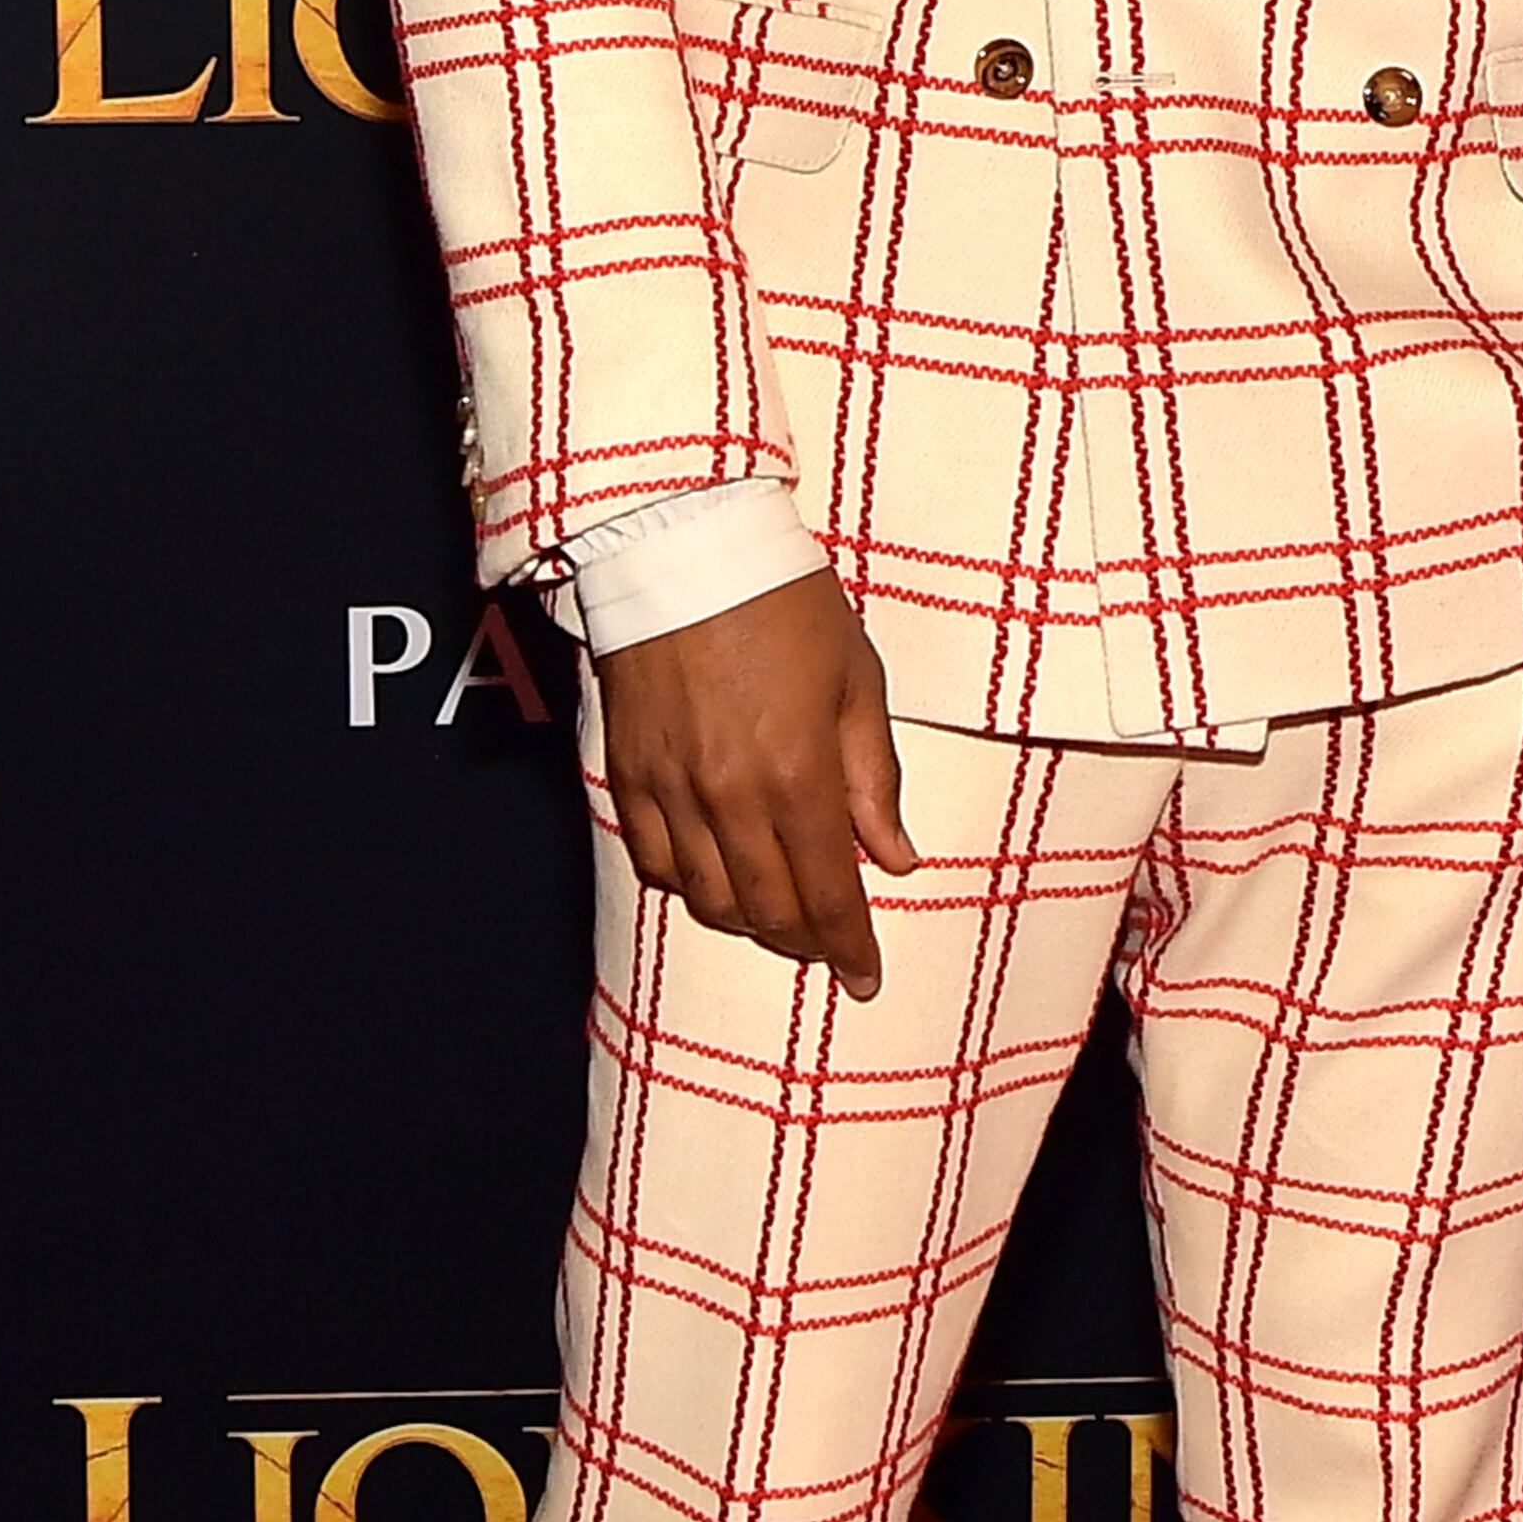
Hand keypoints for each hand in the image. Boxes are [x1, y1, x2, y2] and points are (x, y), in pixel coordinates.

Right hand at [593, 571, 916, 997]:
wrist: (681, 543)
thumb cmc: (783, 600)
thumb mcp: (856, 680)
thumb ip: (874, 779)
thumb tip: (895, 858)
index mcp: (797, 774)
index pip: (829, 894)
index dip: (850, 948)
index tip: (865, 978)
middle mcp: (730, 797)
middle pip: (768, 913)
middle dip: (805, 943)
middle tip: (828, 945)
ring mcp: (671, 790)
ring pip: (708, 900)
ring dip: (749, 922)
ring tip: (776, 913)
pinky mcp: (627, 774)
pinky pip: (655, 862)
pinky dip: (689, 886)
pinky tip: (714, 877)